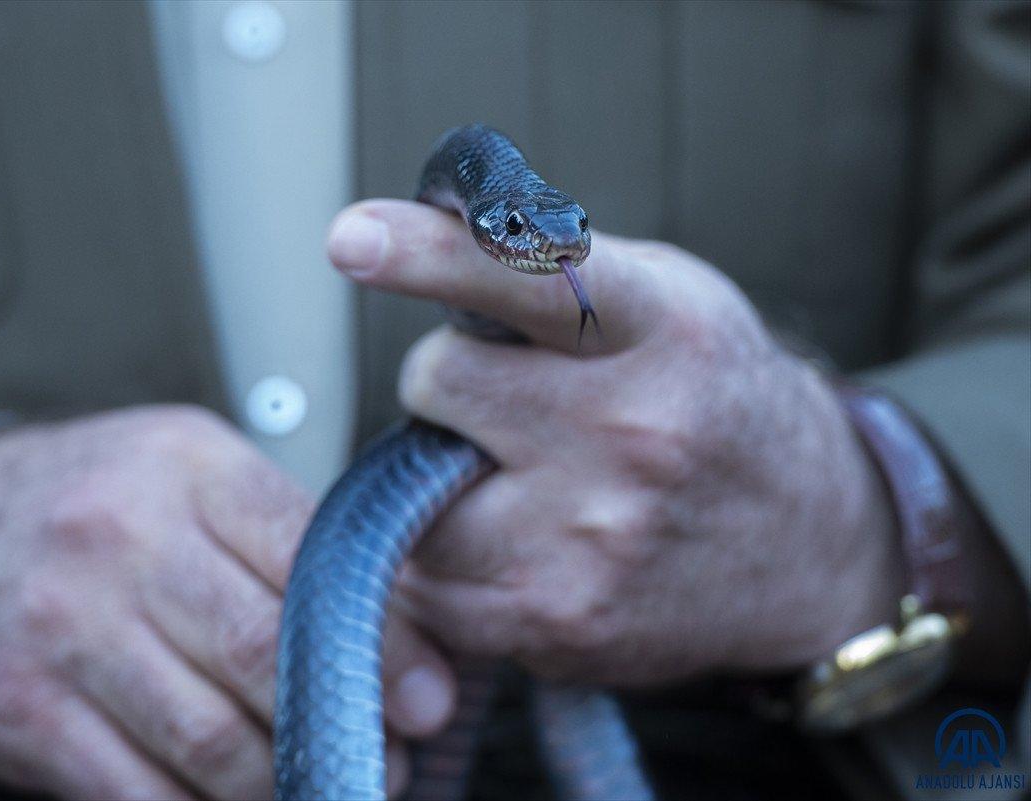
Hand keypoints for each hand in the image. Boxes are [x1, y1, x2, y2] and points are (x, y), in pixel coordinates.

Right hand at [0, 405, 455, 798]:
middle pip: (269, 654)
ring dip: (286, 781)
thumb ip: (276, 531)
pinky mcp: (23, 710)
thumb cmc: (77, 506)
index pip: (313, 556)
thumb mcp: (179, 474)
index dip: (386, 639)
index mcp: (186, 467)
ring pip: (214, 738)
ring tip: (321, 785)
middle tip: (390, 758)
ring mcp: (66, 626)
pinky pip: (141, 791)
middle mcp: (124, 537)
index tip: (429, 696)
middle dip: (347, 721)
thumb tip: (396, 616)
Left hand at [327, 200, 904, 685]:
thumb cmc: (713, 400)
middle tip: (516, 405)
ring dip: (441, 477)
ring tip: (526, 478)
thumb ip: (556, 268)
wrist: (808, 542)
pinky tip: (524, 541)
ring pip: (415, 490)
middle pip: (437, 381)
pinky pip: (430, 578)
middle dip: (453, 386)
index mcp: (659, 328)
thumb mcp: (668, 300)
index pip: (532, 274)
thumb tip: (419, 233)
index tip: (351, 238)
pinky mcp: (560, 622)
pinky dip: (451, 556)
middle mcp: (631, 432)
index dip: (432, 253)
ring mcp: (593, 539)